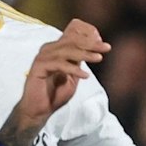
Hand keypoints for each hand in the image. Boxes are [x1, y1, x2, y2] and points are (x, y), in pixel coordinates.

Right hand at [0, 19, 109, 145]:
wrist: (40, 111)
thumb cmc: (55, 94)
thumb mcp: (73, 76)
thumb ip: (79, 62)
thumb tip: (93, 49)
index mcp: (56, 49)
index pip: (72, 34)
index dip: (88, 36)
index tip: (103, 44)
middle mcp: (49, 50)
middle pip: (72, 40)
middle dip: (91, 44)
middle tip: (106, 48)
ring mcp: (43, 57)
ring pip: (67, 50)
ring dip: (85, 54)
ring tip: (99, 58)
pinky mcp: (39, 67)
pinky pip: (59, 64)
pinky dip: (73, 69)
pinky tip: (85, 76)